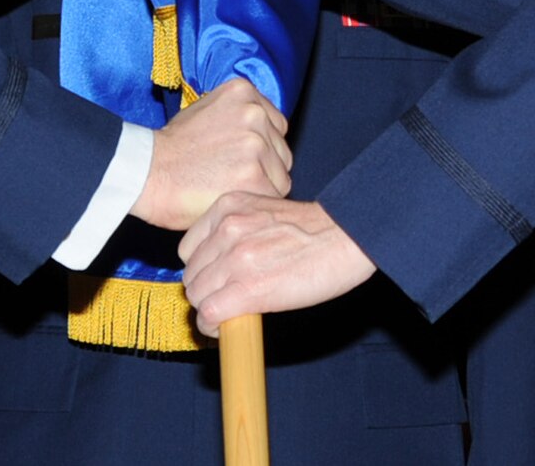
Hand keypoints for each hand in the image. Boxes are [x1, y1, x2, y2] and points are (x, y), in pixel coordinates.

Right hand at [131, 78, 291, 230]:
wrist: (148, 172)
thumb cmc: (172, 149)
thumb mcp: (205, 110)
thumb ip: (238, 116)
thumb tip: (264, 133)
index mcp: (243, 91)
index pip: (275, 127)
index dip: (262, 148)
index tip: (240, 160)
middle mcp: (254, 112)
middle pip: (281, 152)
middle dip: (264, 168)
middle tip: (232, 177)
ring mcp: (256, 143)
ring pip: (280, 177)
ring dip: (260, 187)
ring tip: (228, 188)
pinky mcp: (254, 175)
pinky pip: (272, 196)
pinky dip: (254, 203)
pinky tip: (230, 199)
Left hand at [180, 195, 375, 333]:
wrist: (347, 237)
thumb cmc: (316, 228)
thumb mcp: (265, 212)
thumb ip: (238, 230)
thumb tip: (220, 264)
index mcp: (228, 207)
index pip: (188, 249)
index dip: (200, 270)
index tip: (213, 281)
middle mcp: (226, 230)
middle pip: (191, 274)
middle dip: (204, 292)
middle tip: (223, 302)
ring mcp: (235, 259)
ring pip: (197, 296)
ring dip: (208, 311)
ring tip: (227, 316)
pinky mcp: (247, 289)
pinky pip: (209, 314)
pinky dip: (212, 326)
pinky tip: (225, 327)